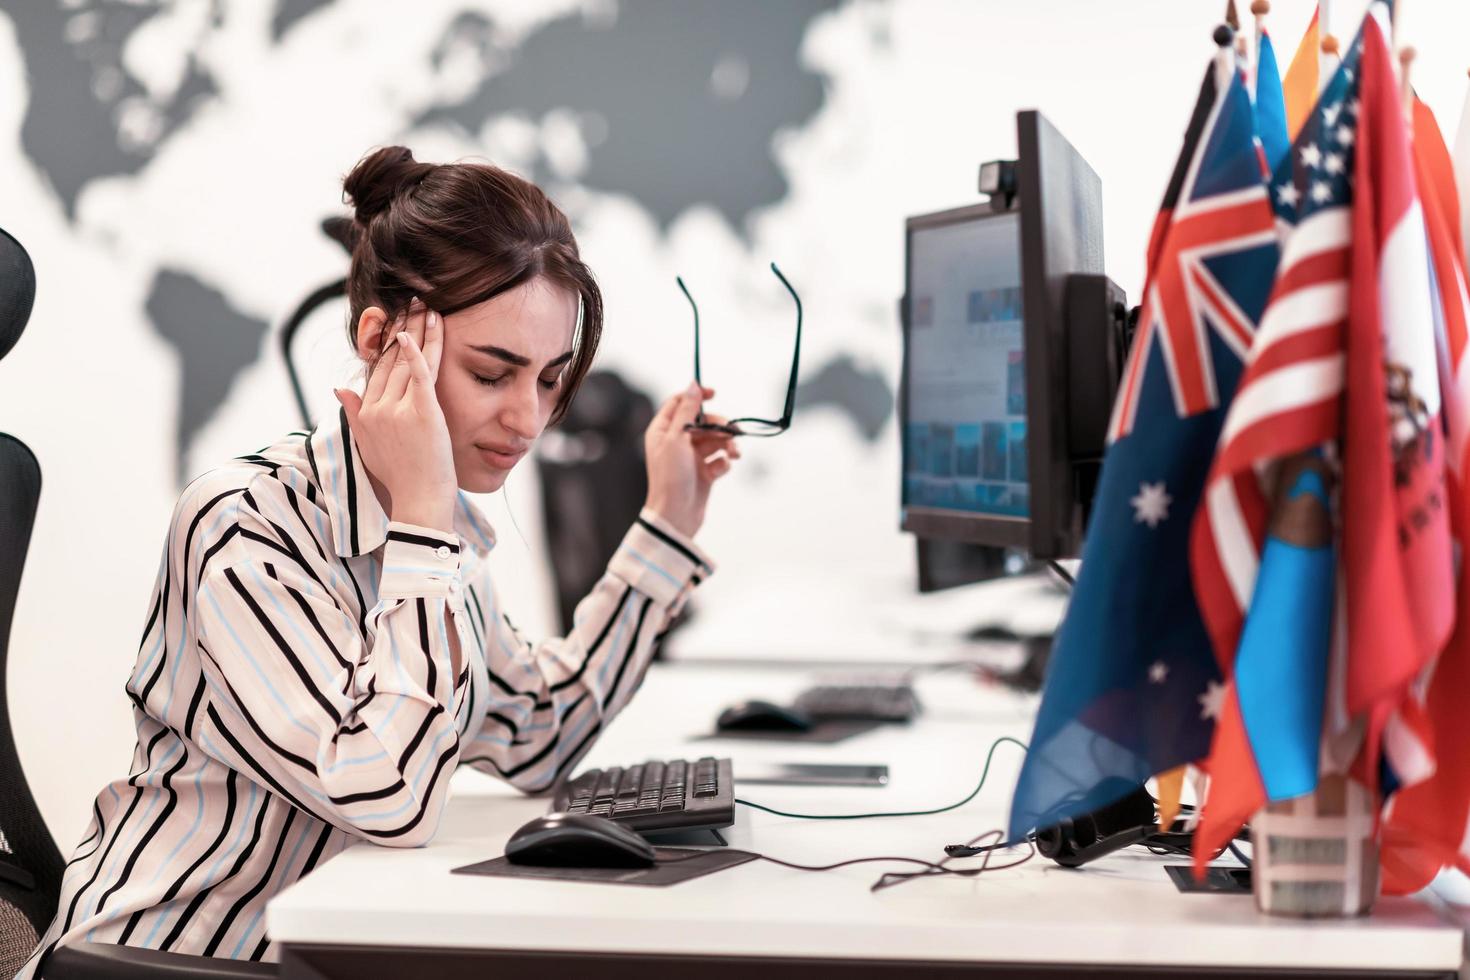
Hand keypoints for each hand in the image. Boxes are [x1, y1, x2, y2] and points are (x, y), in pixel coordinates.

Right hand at [334, 302, 456, 531]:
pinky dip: (418, 351)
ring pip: (408, 362)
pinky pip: (419, 374)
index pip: (377, 369)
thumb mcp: (368, 444)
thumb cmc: (398, 477)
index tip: (393, 319)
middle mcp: (378, 408)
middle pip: (391, 359)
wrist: (419, 500)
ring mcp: (399, 410)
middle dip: (402, 326)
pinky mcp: (423, 412)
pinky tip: (419, 331)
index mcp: (366, 413)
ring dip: (418, 330)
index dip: (386, 342)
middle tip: (411, 301)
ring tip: (426, 306)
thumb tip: (339, 389)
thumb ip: (354, 414)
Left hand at [643, 381, 740, 538]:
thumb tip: (693, 384)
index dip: (696, 396)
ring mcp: (691, 457)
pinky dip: (723, 463)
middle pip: (704, 421)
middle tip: (732, 433)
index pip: (680, 403)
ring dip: (727, 445)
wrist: (676, 516)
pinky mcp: (704, 472)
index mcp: (662, 430)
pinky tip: (720, 471)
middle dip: (720, 426)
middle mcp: (676, 441)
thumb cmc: (670, 477)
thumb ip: (687, 411)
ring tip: (735, 454)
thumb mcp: (677, 439)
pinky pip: (719, 459)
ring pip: (715, 440)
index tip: (714, 394)